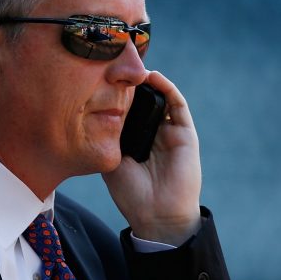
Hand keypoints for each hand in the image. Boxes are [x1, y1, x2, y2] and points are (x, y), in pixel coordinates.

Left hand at [102, 71, 201, 245]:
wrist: (157, 216)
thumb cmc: (131, 194)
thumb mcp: (111, 162)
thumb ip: (107, 138)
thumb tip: (96, 110)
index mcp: (136, 140)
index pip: (127, 109)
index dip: (117, 93)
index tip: (101, 75)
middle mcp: (153, 133)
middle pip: (143, 100)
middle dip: (131, 82)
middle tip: (117, 63)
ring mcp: (170, 132)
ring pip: (160, 97)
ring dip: (148, 81)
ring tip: (132, 66)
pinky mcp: (185, 133)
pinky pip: (177, 104)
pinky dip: (167, 87)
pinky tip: (153, 77)